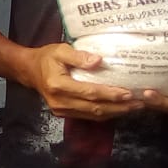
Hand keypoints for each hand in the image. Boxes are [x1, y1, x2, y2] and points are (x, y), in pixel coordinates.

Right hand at [25, 43, 144, 119]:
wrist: (29, 71)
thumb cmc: (46, 58)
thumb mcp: (60, 50)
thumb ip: (78, 56)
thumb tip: (99, 60)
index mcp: (59, 85)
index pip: (89, 92)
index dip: (110, 94)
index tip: (128, 93)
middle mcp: (61, 101)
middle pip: (94, 108)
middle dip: (119, 107)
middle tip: (139, 103)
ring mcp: (62, 110)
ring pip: (93, 115)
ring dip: (115, 112)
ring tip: (134, 108)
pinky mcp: (64, 113)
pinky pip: (88, 116)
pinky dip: (105, 114)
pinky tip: (118, 109)